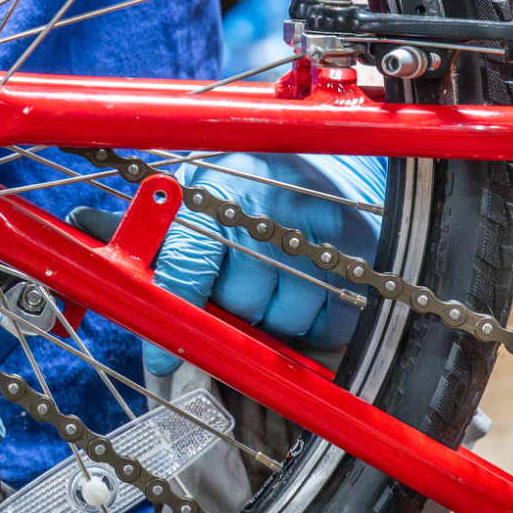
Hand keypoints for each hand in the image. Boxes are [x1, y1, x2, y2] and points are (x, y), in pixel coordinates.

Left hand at [144, 154, 385, 375]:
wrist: (312, 155)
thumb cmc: (243, 189)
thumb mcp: (195, 203)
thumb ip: (174, 256)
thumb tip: (157, 316)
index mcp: (214, 198)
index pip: (188, 267)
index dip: (176, 316)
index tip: (162, 358)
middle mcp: (264, 213)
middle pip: (242, 303)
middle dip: (236, 307)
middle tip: (240, 282)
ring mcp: (313, 230)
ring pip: (287, 319)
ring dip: (277, 316)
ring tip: (274, 280)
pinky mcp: (355, 246)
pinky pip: (332, 322)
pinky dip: (318, 323)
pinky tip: (306, 293)